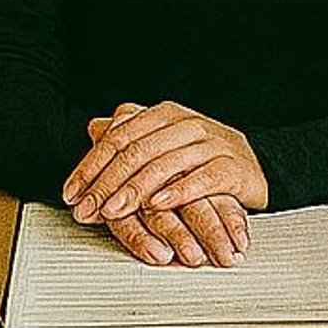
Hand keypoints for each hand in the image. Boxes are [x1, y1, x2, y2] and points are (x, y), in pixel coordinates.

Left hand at [69, 110, 241, 265]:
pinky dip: (179, 192)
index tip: (72, 192)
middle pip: (137, 152)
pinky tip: (159, 204)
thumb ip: (130, 135)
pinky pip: (203, 179)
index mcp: (164, 115)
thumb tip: (94, 127)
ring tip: (114, 212)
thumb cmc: (201, 156)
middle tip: (88, 209)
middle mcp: (186, 124)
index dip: (91, 165)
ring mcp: (210, 144)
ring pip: (165, 165)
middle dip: (107, 184)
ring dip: (134, 191)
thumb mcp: (163, 142)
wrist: (254, 164)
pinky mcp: (232, 167)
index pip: (119, 137)